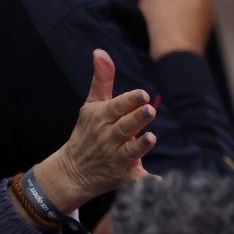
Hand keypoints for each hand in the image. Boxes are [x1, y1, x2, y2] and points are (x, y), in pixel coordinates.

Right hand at [32, 50, 156, 213]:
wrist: (72, 171)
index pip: (116, 107)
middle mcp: (108, 138)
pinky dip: (147, 182)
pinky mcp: (124, 175)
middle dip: (136, 119)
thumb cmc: (88, 132)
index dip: (129, 101)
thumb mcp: (92, 106)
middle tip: (150, 110)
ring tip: (150, 138)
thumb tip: (100, 51)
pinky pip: (137, 180)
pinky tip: (161, 182)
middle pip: (124, 127)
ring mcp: (115, 158)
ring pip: (130, 151)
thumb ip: (101, 80)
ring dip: (140, 146)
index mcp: (101, 118)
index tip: (142, 94)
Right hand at [137, 0, 214, 59]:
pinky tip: (158, 25)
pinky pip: (183, 21)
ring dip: (168, 6)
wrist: (175, 53)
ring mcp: (205, 19)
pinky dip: (172, 20)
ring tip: (152, 9)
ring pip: (184, 5)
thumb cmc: (168, 18)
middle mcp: (208, 1)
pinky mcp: (198, 33)